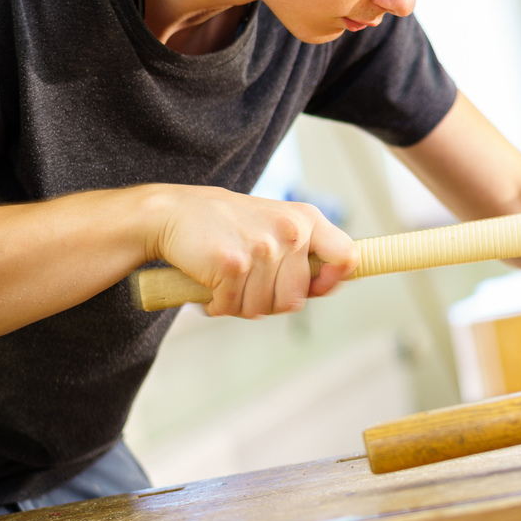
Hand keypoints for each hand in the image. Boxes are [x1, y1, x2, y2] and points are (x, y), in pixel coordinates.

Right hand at [151, 186, 356, 318]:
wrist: (173, 212)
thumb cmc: (228, 225)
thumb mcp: (276, 225)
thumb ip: (304, 253)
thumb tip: (330, 284)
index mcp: (306, 220)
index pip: (347, 256)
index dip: (335, 280)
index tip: (317, 287)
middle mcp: (290, 232)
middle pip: (296, 300)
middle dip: (268, 301)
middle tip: (247, 281)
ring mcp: (262, 249)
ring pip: (262, 308)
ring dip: (240, 303)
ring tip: (228, 279)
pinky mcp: (233, 265)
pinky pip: (233, 307)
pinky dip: (218, 304)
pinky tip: (211, 282)